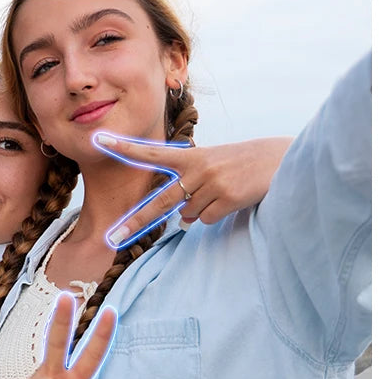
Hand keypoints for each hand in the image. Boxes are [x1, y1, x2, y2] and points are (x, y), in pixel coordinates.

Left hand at [93, 132, 292, 246]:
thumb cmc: (241, 163)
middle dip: (135, 223)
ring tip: (223, 191)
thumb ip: (190, 188)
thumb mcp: (211, 166)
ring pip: (188, 214)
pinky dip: (216, 215)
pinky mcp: (227, 198)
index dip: (124, 147)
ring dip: (200, 210)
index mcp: (189, 156)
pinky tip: (232, 199)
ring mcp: (211, 184)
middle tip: (112, 239)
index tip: (98, 140)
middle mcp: (196, 168)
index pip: (150, 152)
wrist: (280, 159)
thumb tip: (182, 220)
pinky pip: (207, 220)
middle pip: (159, 203)